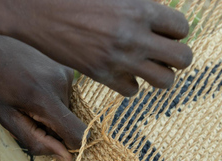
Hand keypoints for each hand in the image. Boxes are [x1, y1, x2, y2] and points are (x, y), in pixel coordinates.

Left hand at [0, 25, 85, 160]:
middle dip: (52, 125)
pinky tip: (34, 82)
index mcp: (44, 99)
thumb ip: (36, 140)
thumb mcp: (5, 116)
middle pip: (71, 122)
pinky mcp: (67, 66)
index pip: (79, 134)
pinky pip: (66, 93)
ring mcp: (67, 73)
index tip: (51, 141)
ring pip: (68, 108)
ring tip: (28, 94)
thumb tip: (66, 157)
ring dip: (51, 110)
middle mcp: (62, 84)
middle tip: (27, 112)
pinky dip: (53, 96)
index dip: (69, 145)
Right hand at [7, 0, 192, 95]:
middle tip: (162, 52)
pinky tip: (122, 72)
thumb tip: (159, 9)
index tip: (165, 32)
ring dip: (160, 74)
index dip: (176, 31)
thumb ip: (141, 3)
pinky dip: (131, 84)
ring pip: (164, 81)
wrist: (37, 10)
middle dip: (177, 57)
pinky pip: (132, 91)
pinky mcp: (101, 75)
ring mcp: (119, 59)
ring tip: (147, 65)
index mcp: (140, 8)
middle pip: (184, 59)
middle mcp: (134, 36)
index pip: (182, 28)